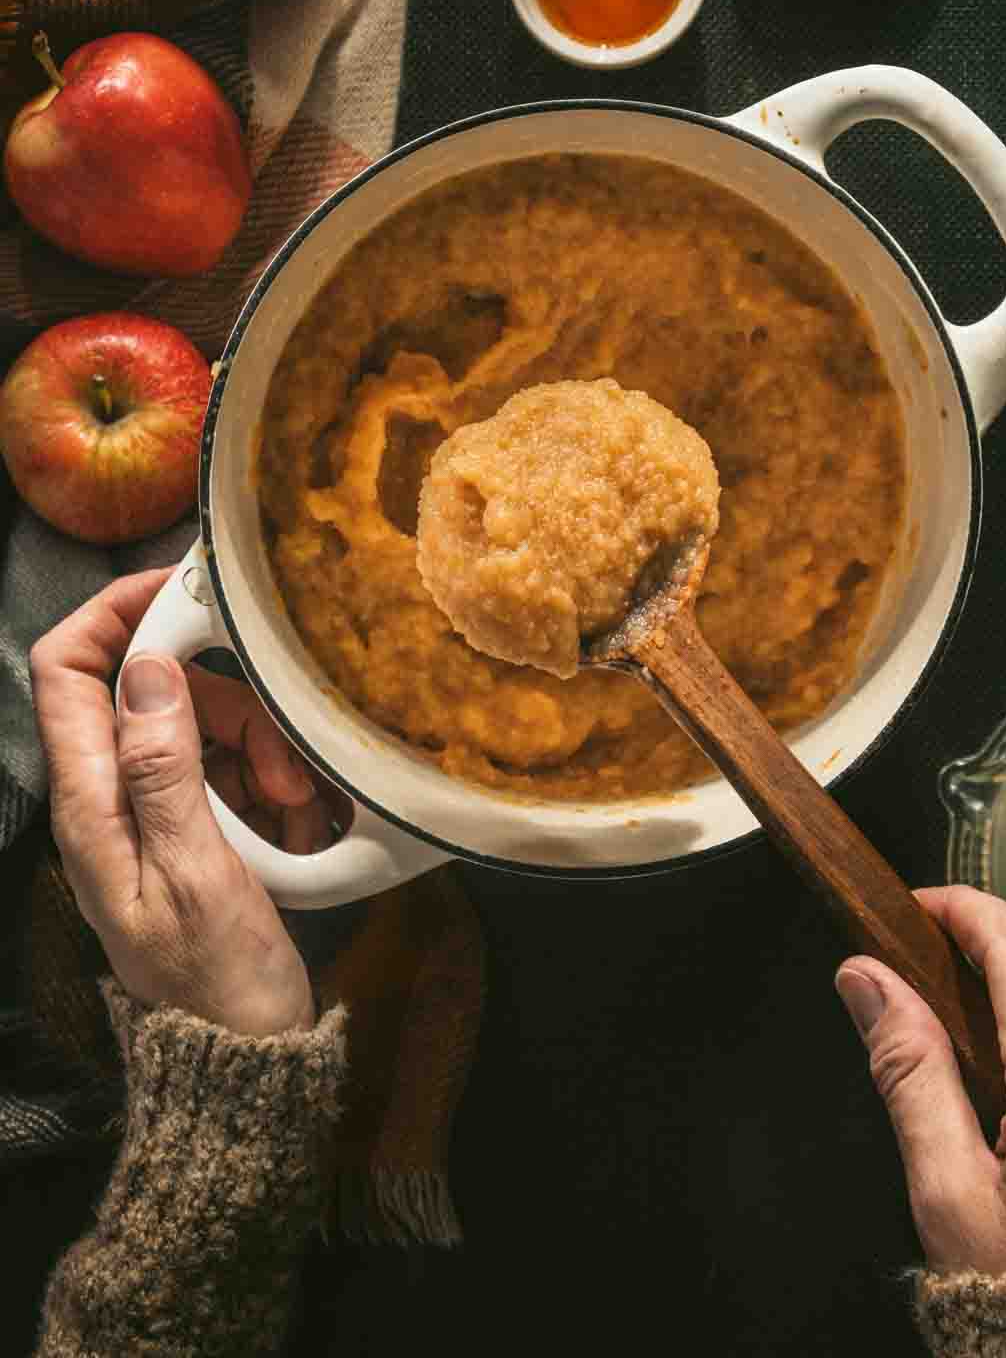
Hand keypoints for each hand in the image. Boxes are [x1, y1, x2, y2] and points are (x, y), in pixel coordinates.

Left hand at [33, 570, 315, 1037]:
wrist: (244, 1058)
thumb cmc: (218, 983)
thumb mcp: (197, 873)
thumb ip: (163, 770)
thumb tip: (146, 671)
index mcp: (89, 804)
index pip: (65, 668)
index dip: (115, 613)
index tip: (186, 589)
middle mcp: (108, 800)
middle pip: (153, 692)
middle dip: (227, 701)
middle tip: (280, 756)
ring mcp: (151, 815)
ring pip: (202, 726)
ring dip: (260, 749)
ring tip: (296, 808)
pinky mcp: (192, 831)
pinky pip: (230, 770)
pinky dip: (269, 782)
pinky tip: (297, 825)